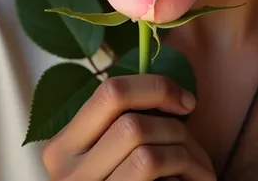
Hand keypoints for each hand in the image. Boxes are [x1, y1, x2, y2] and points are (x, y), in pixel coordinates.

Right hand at [42, 74, 215, 179]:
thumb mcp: (106, 152)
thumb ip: (122, 122)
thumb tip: (167, 90)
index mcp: (63, 146)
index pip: (111, 92)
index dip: (156, 87)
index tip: (187, 100)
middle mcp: (68, 175)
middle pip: (133, 125)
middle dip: (174, 128)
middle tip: (191, 144)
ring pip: (148, 156)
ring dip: (184, 157)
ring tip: (194, 168)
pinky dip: (180, 180)